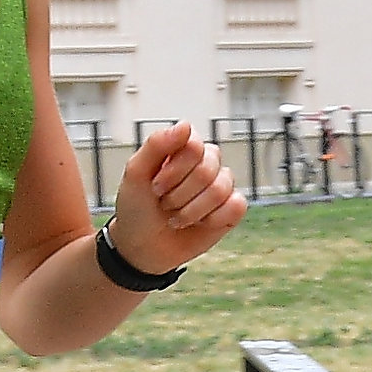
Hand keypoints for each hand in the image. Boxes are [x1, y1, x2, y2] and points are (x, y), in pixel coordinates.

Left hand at [107, 122, 248, 276]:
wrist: (141, 247)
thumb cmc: (137, 208)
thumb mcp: (136, 173)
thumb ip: (157, 144)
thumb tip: (186, 125)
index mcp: (183, 149)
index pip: (194, 146)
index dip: (174, 171)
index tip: (155, 186)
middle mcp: (206, 163)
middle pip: (207, 169)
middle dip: (179, 194)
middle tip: (165, 203)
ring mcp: (221, 185)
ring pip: (221, 189)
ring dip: (192, 210)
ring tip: (177, 216)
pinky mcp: (231, 209)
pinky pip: (236, 205)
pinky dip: (212, 219)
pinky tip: (199, 223)